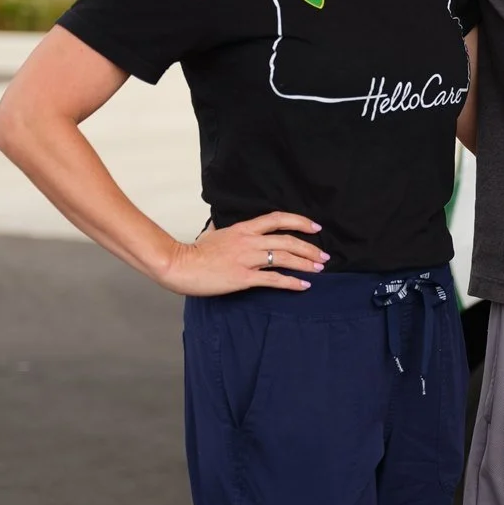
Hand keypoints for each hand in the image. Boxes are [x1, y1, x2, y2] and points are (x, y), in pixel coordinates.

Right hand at [155, 213, 326, 295]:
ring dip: (305, 263)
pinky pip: (274, 279)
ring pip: (284, 258)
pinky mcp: (243, 277)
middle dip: (309, 248)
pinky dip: (292, 282)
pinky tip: (304, 285)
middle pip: (287, 240)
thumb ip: (220, 228)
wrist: (179, 265)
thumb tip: (218, 223)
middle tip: (324, 255)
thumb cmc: (193, 252)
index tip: (315, 227)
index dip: (300, 221)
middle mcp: (249, 241)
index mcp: (243, 229)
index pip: (277, 219)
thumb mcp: (211, 233)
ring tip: (319, 268)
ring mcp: (247, 259)